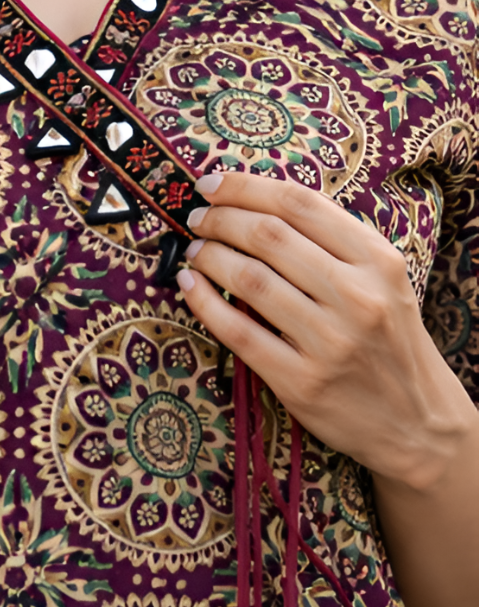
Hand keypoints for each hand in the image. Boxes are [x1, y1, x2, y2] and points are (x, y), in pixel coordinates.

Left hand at [177, 171, 475, 491]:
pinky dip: (203, 302)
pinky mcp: (302, 383)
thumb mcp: (381, 278)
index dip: (245, 187)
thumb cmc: (387, 338)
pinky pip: (238, 331)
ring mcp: (330, 341)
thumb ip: (332, 239)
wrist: (417, 422)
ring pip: (249, 279)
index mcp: (377, 260)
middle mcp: (357, 296)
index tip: (210, 183)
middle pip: (268, 235)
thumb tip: (255, 200)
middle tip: (196, 218)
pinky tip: (189, 285)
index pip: (300, 204)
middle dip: (220, 219)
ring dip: (208, 256)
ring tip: (194, 250)